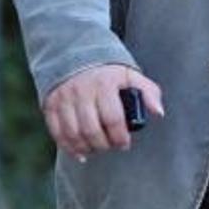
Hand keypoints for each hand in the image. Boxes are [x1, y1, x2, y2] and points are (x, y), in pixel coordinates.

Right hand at [42, 64, 164, 161]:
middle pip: (91, 129)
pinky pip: (57, 133)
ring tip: (97, 149)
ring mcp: (64, 98)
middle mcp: (82, 90)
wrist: (76, 54)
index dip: (120, 136)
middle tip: (111, 147)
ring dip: (87, 148)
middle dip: (104, 145)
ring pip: (73, 133)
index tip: (125, 144)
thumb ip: (149, 92)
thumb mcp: (131, 76)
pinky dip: (68, 147)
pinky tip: (80, 153)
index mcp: (105, 83)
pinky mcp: (50, 105)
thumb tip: (158, 113)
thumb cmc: (109, 72)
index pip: (113, 118)